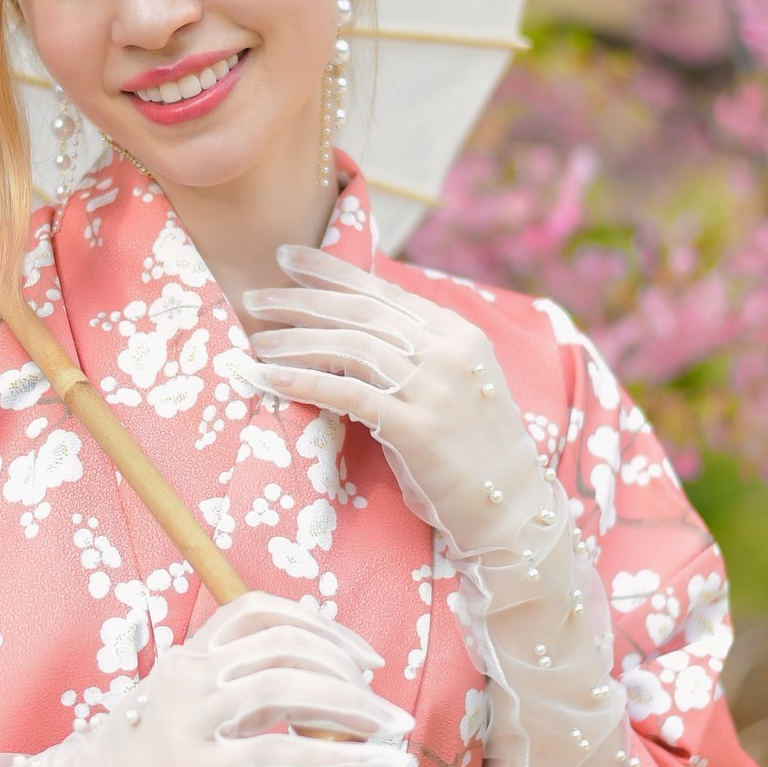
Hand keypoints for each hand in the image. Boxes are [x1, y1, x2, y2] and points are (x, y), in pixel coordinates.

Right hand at [0, 592, 411, 766]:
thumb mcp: (172, 720)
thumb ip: (223, 701)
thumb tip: (298, 701)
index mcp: (184, 659)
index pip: (260, 611)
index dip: (318, 625)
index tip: (362, 656)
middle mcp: (186, 677)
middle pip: (285, 647)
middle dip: (349, 671)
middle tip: (391, 707)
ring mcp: (186, 721)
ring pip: (288, 688)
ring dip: (354, 708)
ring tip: (396, 734)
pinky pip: (278, 751)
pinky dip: (339, 757)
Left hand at [245, 246, 547, 551]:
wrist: (511, 507)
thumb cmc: (472, 450)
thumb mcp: (454, 385)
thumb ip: (417, 353)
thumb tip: (354, 328)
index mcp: (457, 334)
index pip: (383, 291)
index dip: (332, 272)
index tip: (288, 259)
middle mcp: (448, 352)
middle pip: (359, 313)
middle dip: (301, 302)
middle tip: (256, 299)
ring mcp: (435, 389)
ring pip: (350, 349)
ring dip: (295, 343)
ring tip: (256, 343)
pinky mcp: (418, 429)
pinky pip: (348, 395)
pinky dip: (304, 382)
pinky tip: (269, 378)